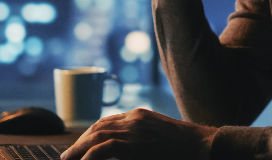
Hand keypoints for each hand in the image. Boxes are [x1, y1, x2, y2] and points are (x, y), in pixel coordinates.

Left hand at [60, 108, 217, 159]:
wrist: (203, 145)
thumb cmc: (186, 148)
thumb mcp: (160, 139)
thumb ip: (142, 141)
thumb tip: (126, 151)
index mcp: (139, 115)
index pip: (107, 122)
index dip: (90, 134)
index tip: (80, 147)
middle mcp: (134, 118)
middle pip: (98, 127)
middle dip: (80, 141)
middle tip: (68, 156)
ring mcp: (135, 128)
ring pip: (96, 136)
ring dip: (79, 149)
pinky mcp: (136, 141)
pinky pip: (104, 148)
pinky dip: (90, 155)